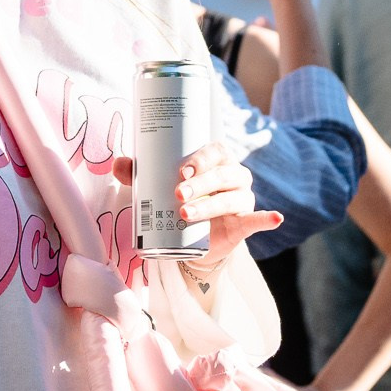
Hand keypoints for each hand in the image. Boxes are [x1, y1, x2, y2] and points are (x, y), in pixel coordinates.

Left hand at [114, 148, 282, 270]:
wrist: (187, 239)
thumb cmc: (173, 200)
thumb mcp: (154, 186)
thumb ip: (138, 173)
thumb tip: (117, 163)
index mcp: (215, 160)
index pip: (215, 151)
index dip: (201, 158)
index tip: (181, 169)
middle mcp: (233, 176)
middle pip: (223, 175)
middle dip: (201, 184)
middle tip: (177, 194)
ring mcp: (241, 200)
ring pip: (233, 198)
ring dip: (211, 206)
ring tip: (186, 214)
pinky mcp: (243, 225)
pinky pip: (257, 220)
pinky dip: (266, 218)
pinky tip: (273, 217)